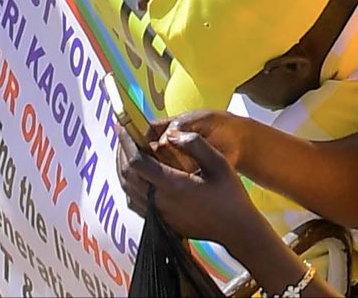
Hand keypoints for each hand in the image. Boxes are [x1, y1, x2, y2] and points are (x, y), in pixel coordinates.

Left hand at [117, 115, 265, 245]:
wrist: (234, 228)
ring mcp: (158, 215)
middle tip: (125, 136)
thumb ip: (195, 145)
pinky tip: (138, 176)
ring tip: (129, 152)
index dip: (127, 144)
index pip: (137, 163)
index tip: (124, 128)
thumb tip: (170, 134)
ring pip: (128, 190)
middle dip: (122, 154)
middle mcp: (160, 203)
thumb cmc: (229, 195)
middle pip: (127, 176)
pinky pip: (135, 202)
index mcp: (173, 186)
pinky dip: (130, 186)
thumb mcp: (218, 162)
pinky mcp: (160, 222)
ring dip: (124, 169)